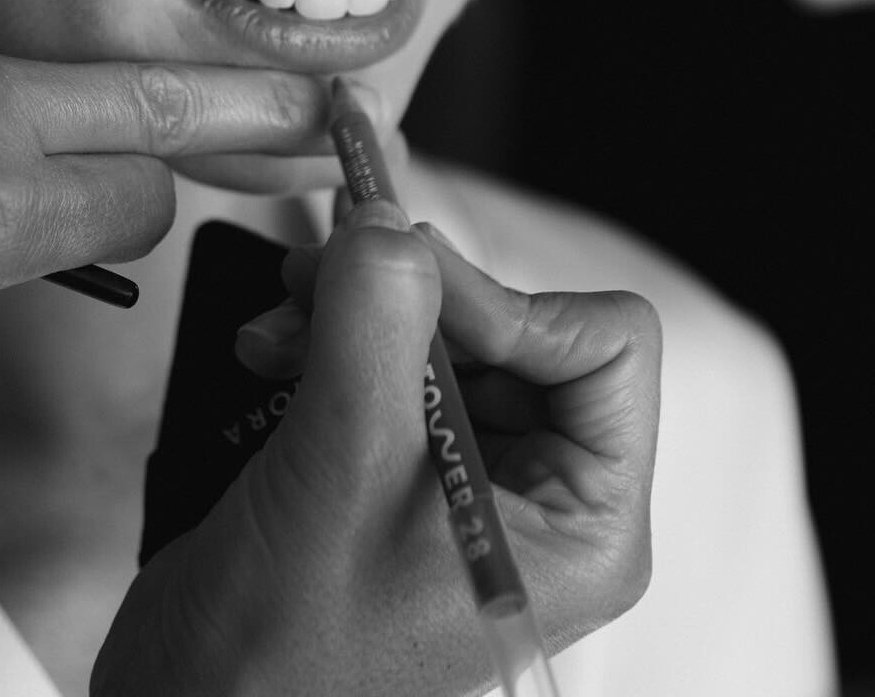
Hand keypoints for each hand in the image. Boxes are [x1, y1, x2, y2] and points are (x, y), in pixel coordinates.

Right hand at [95, 202, 659, 695]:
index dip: (507, 301)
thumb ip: (375, 324)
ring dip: (351, 307)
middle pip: (516, 319)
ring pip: (444, 323)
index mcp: (584, 525)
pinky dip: (325, 331)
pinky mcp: (402, 460)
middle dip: (410, 293)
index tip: (404, 288)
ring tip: (278, 324)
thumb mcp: (342, 470)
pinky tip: (268, 349)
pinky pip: (389, 349)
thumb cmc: (282, 653)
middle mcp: (542, 496)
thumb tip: (388, 220)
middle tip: (317, 279)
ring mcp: (469, 476)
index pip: (606, 343)